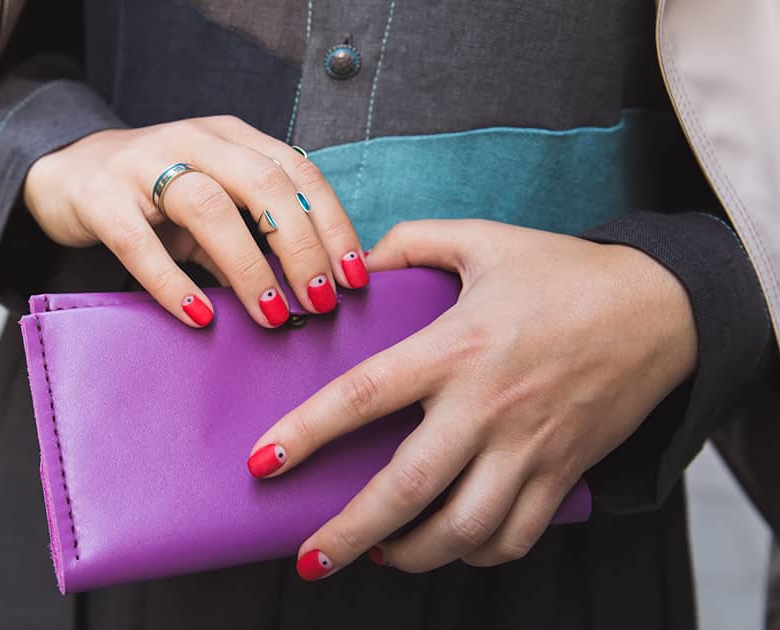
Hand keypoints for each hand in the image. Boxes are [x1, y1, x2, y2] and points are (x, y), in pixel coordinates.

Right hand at [23, 116, 369, 327]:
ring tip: (272, 314)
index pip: (297, 170)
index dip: (332, 222)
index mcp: (231, 136)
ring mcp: (143, 164)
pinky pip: (141, 242)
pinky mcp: (101, 198)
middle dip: (301, 246)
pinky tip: (200, 316)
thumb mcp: (210, 204)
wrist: (66, 171)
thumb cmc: (154, 195)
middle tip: (322, 301)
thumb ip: (252, 237)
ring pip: (208, 206)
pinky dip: (173, 282)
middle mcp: (193, 139)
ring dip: (249, 265)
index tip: (357, 275)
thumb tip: (304, 293)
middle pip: (262, 184)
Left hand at [246, 219, 697, 577]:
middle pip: (408, 487)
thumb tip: (357, 261)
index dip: (308, 431)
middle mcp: (488, 405)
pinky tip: (448, 546)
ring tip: (376, 554)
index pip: (364, 395)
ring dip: (412, 556)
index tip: (263, 461)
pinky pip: (516, 537)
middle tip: (308, 560)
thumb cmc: (563, 273)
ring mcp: (528, 446)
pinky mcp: (562, 472)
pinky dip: (477, 555)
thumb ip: (413, 241)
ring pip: (464, 529)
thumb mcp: (484, 238)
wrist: (663, 309)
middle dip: (348, 533)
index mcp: (456, 346)